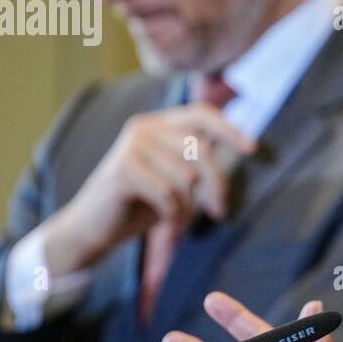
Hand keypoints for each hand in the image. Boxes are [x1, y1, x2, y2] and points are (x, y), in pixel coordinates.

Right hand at [40, 104, 255, 274]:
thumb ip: (196, 158)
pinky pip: (168, 195)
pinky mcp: (123, 171)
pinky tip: (161, 222)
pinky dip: (171, 215)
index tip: (251, 149)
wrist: (91, 228)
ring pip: (186, 178)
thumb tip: (243, 144)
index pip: (201, 114)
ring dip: (188, 207)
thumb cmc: (138, 203)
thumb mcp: (172, 176)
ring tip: (175, 219)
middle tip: (219, 212)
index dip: (229, 129)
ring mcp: (131, 147)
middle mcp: (143, 128)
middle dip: (216, 185)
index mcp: (157, 124)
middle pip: (201, 151)